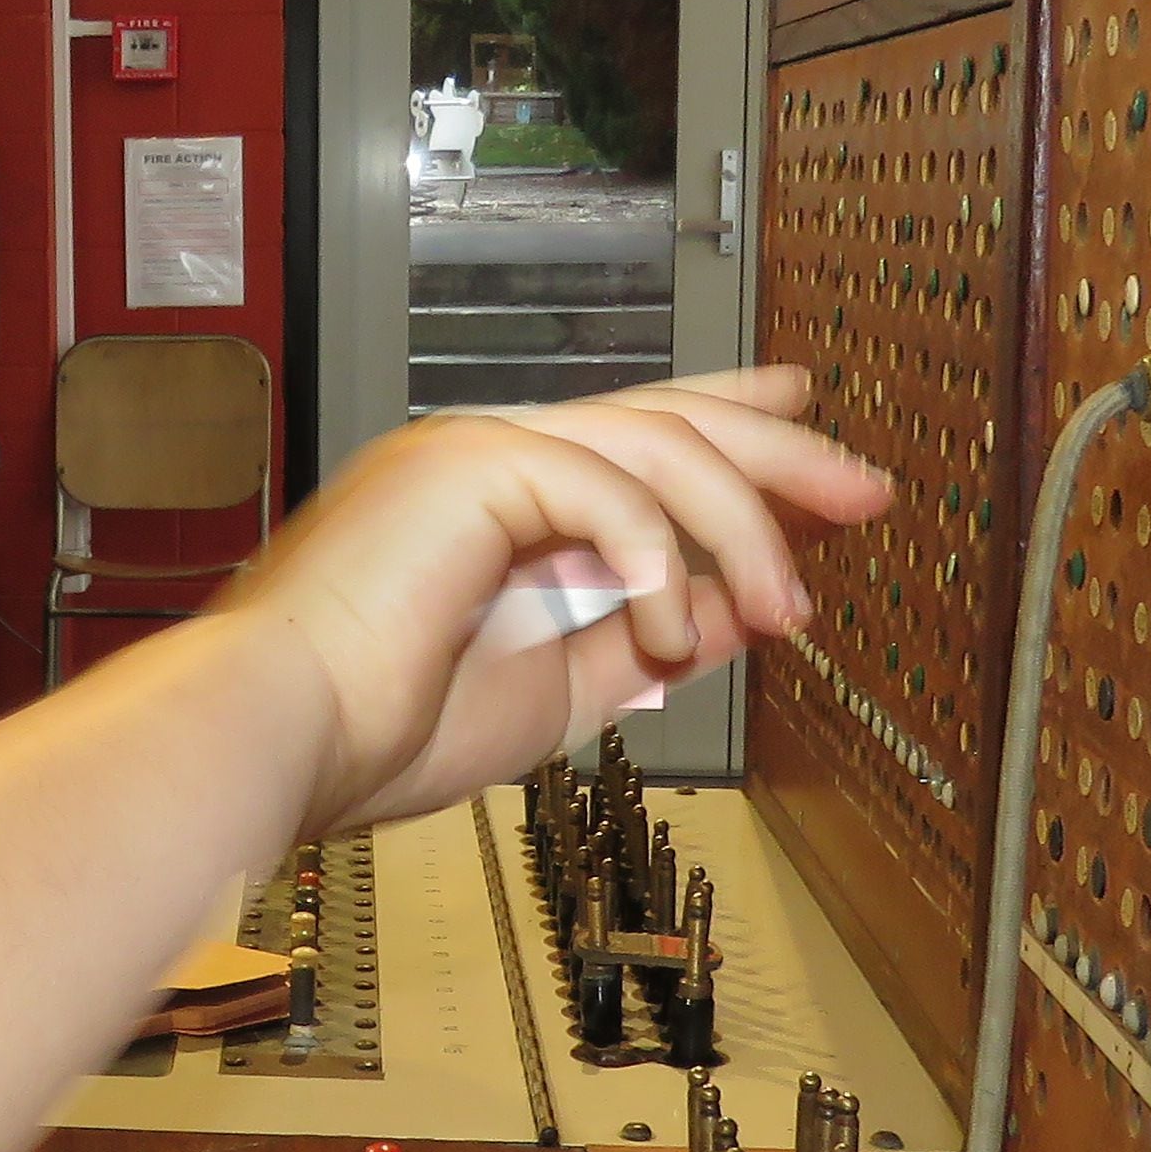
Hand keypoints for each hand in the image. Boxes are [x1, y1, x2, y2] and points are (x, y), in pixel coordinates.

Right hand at [207, 367, 894, 836]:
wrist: (287, 736)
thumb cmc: (381, 728)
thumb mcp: (561, 687)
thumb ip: (645, 636)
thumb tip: (735, 608)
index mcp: (495, 504)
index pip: (634, 436)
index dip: (729, 418)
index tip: (805, 418)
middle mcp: (486, 458)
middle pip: (666, 415)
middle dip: (778, 449)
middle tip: (863, 489)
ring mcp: (474, 451)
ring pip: (654, 445)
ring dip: (742, 527)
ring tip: (788, 608)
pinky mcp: (469, 465)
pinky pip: (606, 483)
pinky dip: (659, 556)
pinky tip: (672, 628)